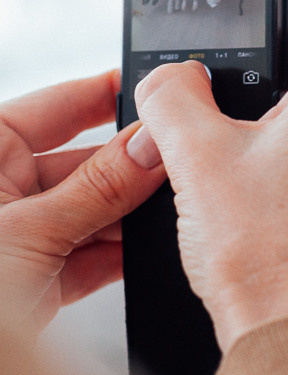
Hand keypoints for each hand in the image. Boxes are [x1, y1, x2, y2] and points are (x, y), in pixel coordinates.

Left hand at [0, 71, 166, 331]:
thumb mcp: (26, 230)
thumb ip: (99, 187)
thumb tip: (151, 145)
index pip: (57, 105)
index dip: (108, 95)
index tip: (161, 93)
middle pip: (86, 162)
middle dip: (132, 169)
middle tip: (180, 165)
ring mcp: (21, 237)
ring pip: (97, 210)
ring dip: (132, 217)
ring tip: (173, 214)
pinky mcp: (39, 281)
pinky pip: (95, 255)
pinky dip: (124, 255)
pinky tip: (153, 251)